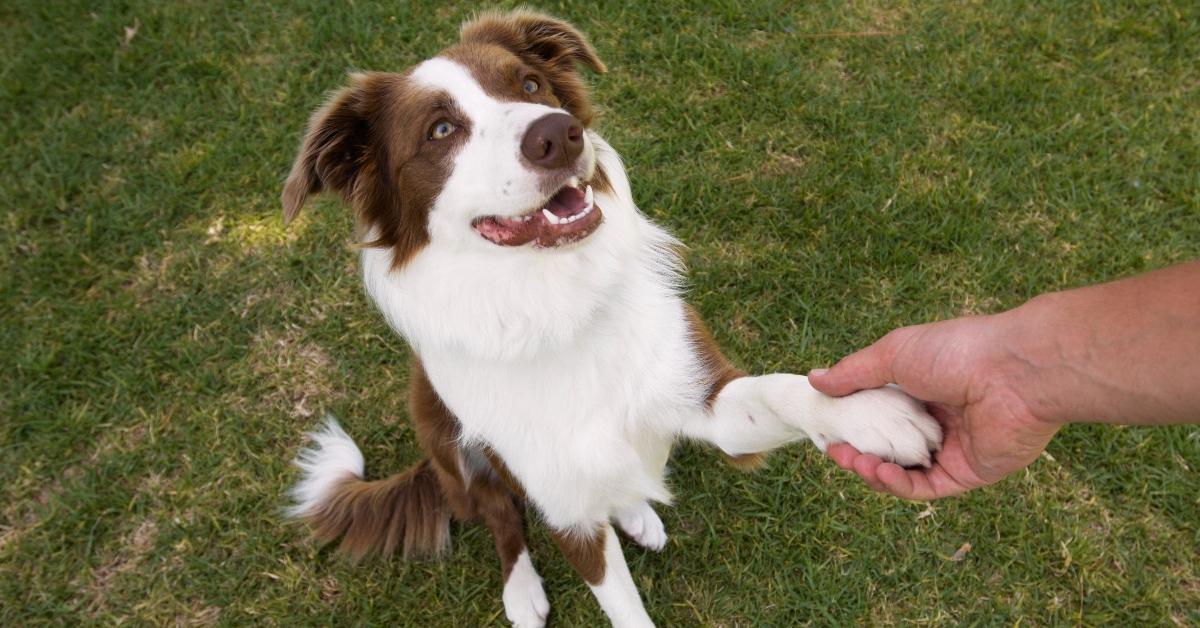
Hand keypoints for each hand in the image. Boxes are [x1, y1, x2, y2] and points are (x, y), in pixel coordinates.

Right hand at [808, 315, 1060, 499]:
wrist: (1014, 373)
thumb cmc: (956, 352)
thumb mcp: (893, 354)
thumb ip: (854, 373)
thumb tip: (815, 379)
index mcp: (923, 387)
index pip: (880, 413)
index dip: (853, 423)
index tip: (830, 428)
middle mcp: (938, 419)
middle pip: (889, 446)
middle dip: (859, 452)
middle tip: (836, 451)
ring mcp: (954, 448)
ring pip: (905, 471)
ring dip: (874, 471)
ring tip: (854, 462)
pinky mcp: (969, 472)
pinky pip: (927, 486)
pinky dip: (899, 485)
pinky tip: (879, 474)